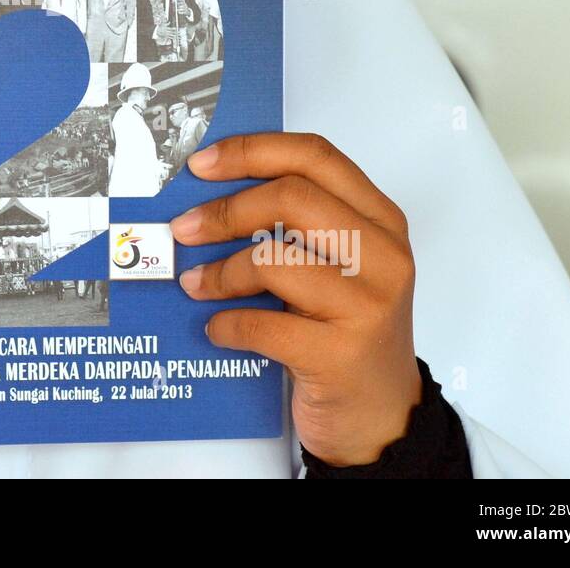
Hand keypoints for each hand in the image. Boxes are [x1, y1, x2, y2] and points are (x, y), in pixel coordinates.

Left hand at [171, 132, 419, 466]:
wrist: (384, 418)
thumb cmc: (347, 332)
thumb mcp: (339, 267)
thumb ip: (296, 226)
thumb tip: (209, 195)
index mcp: (380, 220)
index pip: (314, 156)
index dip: (251, 151)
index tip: (201, 164)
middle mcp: (384, 255)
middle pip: (291, 197)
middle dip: (226, 210)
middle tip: (184, 228)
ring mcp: (368, 305)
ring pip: (272, 259)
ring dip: (219, 272)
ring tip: (194, 285)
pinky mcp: (341, 354)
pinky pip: (262, 324)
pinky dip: (227, 324)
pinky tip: (218, 328)